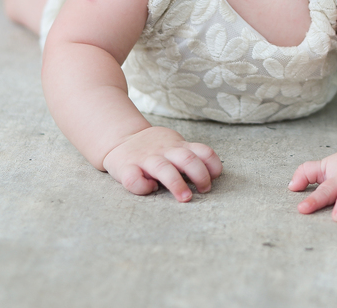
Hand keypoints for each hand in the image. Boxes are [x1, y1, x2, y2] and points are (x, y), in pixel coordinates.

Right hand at [102, 126, 221, 201]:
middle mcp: (163, 151)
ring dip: (176, 183)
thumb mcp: (175, 145)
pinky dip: (142, 186)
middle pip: (186, 158)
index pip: (202, 151)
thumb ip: (190, 156)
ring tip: (185, 197)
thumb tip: (210, 177)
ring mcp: (145, 159)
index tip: (215, 176)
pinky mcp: (126, 168)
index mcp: (177, 146)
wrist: (121, 139)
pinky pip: (133, 179)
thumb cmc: (155, 148)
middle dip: (199, 174)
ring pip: (163, 168)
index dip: (212, 164)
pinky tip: (149, 188)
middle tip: (205, 190)